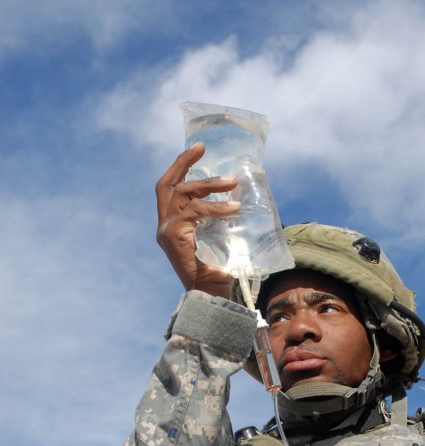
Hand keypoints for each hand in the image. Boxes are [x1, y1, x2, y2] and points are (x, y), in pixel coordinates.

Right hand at [156, 143, 239, 296]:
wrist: (211, 296)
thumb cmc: (219, 272)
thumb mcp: (219, 238)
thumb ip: (219, 220)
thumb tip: (240, 196)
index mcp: (171, 226)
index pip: (170, 189)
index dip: (181, 166)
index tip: (198, 150)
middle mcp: (164, 226)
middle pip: (168, 184)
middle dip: (183, 162)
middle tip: (202, 148)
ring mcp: (166, 231)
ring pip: (184, 194)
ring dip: (209, 185)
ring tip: (232, 182)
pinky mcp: (174, 236)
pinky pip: (195, 211)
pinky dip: (216, 207)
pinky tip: (234, 208)